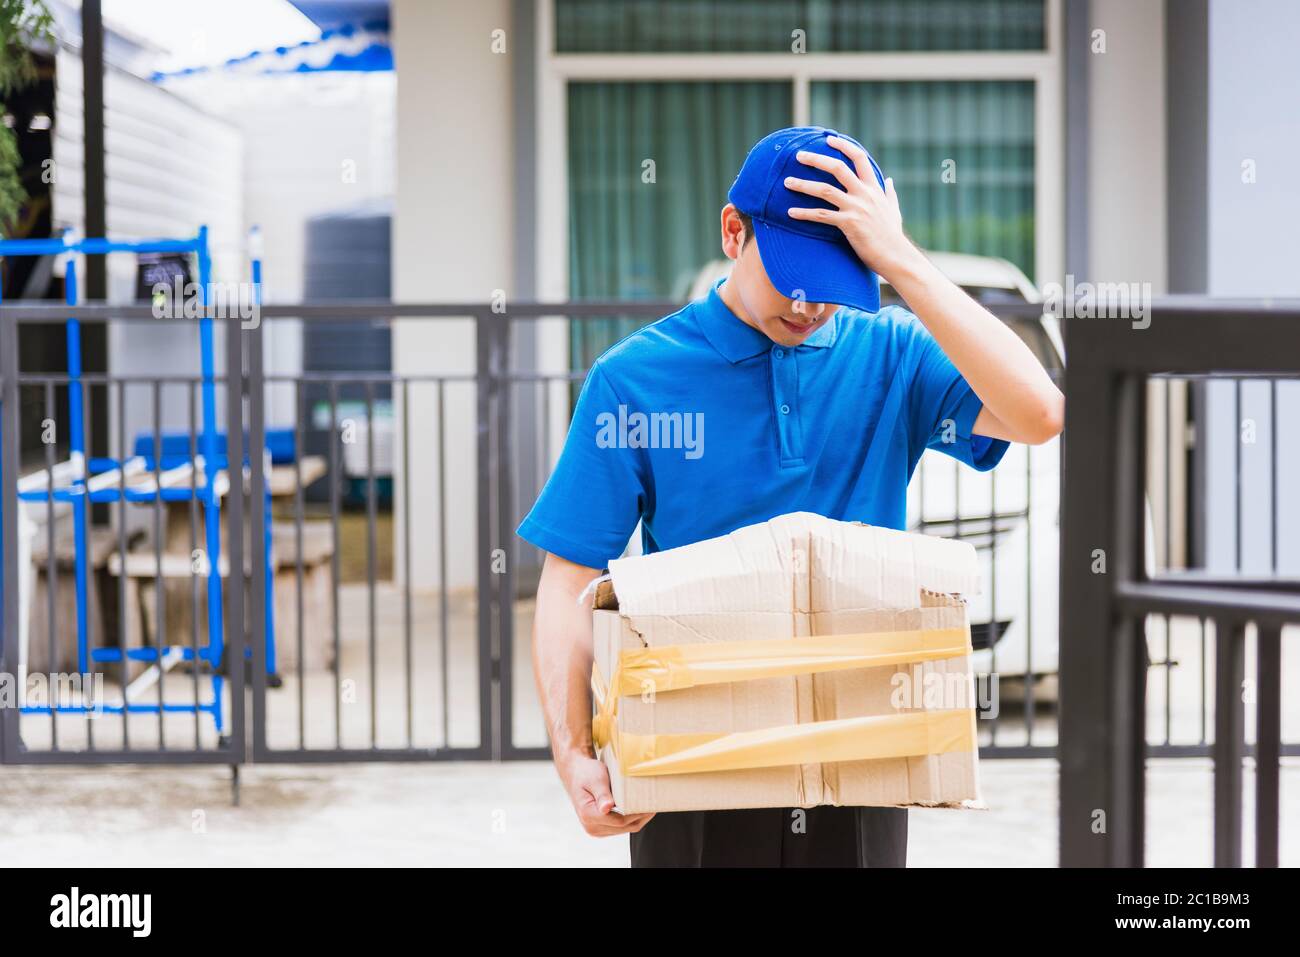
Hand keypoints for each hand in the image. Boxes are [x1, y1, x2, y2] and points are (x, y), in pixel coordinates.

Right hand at [559, 751, 654, 836]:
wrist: (576, 773)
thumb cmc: (587, 772)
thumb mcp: (595, 779)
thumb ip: (602, 794)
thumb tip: (606, 809)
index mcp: (589, 815)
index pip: (619, 821)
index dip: (637, 814)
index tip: (650, 805)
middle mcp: (591, 826)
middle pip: (624, 827)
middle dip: (641, 817)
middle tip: (655, 805)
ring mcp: (595, 829)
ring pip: (624, 829)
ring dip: (638, 819)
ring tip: (650, 806)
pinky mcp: (600, 828)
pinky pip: (620, 827)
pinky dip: (631, 819)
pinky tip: (639, 809)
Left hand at [784, 134, 918, 281]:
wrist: (895, 255)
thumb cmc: (893, 235)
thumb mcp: (894, 209)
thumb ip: (889, 193)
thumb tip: (890, 180)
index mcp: (874, 188)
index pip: (860, 158)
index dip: (844, 146)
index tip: (829, 139)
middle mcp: (864, 194)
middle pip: (838, 168)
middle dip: (817, 159)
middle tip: (799, 155)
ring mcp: (856, 208)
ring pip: (825, 190)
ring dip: (803, 184)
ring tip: (787, 182)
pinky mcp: (848, 224)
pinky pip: (821, 216)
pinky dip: (804, 214)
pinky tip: (790, 213)